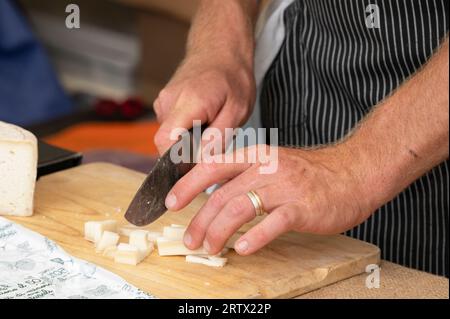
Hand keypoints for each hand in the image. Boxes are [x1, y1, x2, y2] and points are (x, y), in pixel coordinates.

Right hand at [153, 52, 255, 153]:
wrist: (220, 49)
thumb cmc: (233, 78)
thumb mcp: (237, 110)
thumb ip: (218, 137)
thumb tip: (201, 163)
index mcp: (188, 103)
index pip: (165, 141)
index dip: (175, 161)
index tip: (192, 168)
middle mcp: (168, 101)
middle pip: (167, 142)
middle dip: (187, 152)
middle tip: (212, 144)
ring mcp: (163, 101)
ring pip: (170, 136)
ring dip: (188, 140)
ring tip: (210, 125)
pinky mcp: (164, 102)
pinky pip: (172, 126)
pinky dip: (186, 130)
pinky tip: (202, 119)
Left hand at [164, 145, 376, 255]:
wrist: (353, 172)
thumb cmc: (311, 173)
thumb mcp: (273, 163)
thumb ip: (246, 175)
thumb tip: (216, 194)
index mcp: (256, 155)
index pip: (212, 166)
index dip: (188, 185)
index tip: (171, 202)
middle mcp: (266, 168)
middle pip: (221, 194)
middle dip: (200, 219)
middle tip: (191, 239)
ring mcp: (284, 187)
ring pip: (240, 208)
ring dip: (219, 231)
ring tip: (210, 247)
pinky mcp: (301, 207)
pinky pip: (272, 223)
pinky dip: (255, 238)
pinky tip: (244, 249)